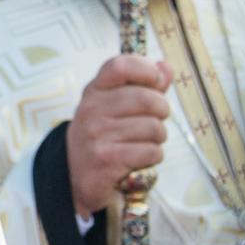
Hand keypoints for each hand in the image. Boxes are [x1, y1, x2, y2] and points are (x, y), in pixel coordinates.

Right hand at [65, 54, 172, 219]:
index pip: (121, 66)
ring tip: (144, 142)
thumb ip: (144, 86)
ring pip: (153, 128)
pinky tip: (140, 158)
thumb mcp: (117, 107)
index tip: (156, 81)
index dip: (147, 70)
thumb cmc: (105, 136)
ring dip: (158, 138)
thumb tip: (166, 67)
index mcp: (94, 91)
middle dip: (162, 111)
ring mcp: (96, 136)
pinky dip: (154, 156)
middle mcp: (91, 110)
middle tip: (156, 119)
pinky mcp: (106, 161)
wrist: (78, 177)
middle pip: (146, 99)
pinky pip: (151, 151)